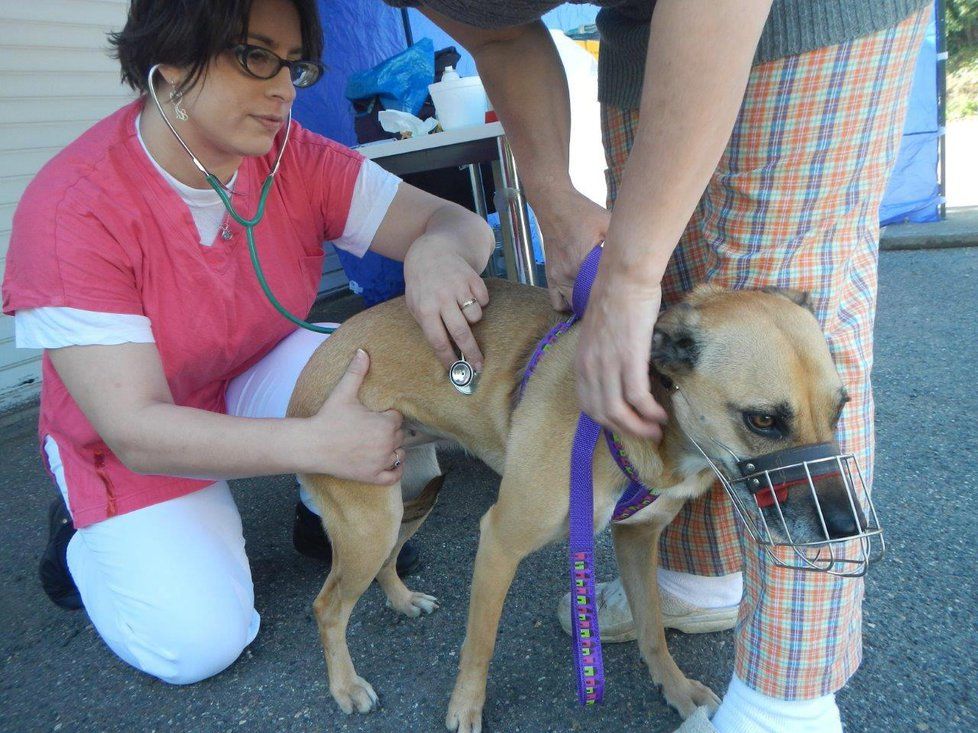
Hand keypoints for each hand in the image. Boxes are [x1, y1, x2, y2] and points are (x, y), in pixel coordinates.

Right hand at [307, 349, 404, 484]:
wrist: (311, 446)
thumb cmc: (328, 418)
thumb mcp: (343, 393)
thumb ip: (356, 372)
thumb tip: (362, 350)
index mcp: (386, 424)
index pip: (398, 418)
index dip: (387, 416)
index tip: (373, 416)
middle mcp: (387, 444)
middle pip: (399, 436)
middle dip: (388, 432)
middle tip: (370, 429)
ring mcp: (381, 462)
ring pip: (400, 455)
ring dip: (393, 450)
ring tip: (377, 444)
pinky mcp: (373, 477)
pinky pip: (395, 475)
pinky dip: (395, 470)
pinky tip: (387, 462)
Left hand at [404, 234, 489, 370]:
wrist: (432, 252)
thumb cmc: (423, 285)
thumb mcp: (416, 305)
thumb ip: (427, 325)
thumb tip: (445, 350)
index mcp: (425, 309)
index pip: (438, 340)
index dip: (448, 358)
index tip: (455, 370)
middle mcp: (442, 299)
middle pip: (461, 333)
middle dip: (471, 353)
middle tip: (479, 366)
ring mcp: (458, 288)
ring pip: (475, 316)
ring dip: (472, 319)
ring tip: (462, 309)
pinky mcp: (472, 278)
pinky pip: (484, 301)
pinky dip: (480, 302)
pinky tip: (468, 294)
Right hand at [536, 191, 610, 310]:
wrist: (554, 205)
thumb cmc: (582, 213)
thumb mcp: (607, 222)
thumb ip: (621, 239)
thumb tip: (642, 251)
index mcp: (580, 263)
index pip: (596, 295)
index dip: (609, 301)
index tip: (621, 302)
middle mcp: (566, 274)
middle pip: (583, 304)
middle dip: (597, 306)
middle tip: (612, 303)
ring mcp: (556, 277)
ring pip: (569, 305)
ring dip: (582, 305)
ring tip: (596, 301)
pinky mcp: (550, 276)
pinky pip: (556, 300)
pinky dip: (566, 302)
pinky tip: (579, 296)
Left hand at [575, 266, 668, 440]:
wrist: (624, 277)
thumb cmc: (617, 299)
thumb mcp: (601, 334)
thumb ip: (605, 356)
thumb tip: (622, 373)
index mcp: (581, 362)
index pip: (588, 405)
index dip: (607, 422)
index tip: (626, 426)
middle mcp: (589, 368)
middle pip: (602, 415)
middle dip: (625, 430)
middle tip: (646, 435)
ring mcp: (607, 365)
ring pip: (619, 412)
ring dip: (639, 427)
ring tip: (656, 431)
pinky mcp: (628, 359)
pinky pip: (637, 397)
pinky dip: (649, 411)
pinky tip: (660, 414)